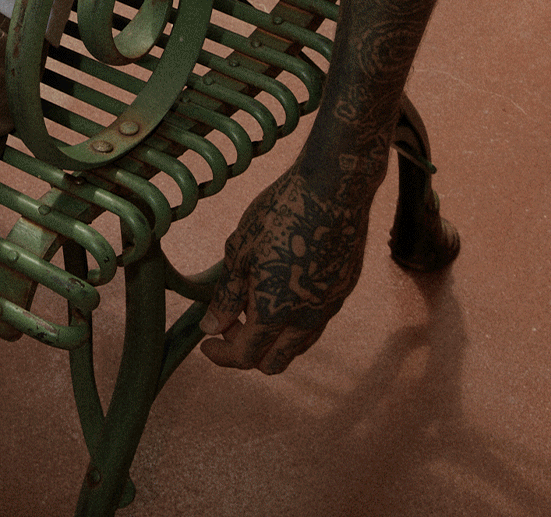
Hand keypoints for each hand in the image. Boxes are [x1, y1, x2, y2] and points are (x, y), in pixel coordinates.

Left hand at [198, 162, 376, 374]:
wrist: (333, 188)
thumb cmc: (281, 213)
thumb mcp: (241, 249)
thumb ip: (227, 294)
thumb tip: (212, 326)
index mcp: (275, 311)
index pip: (246, 356)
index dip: (222, 355)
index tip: (207, 343)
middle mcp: (306, 319)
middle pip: (274, 362)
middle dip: (248, 351)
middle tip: (230, 320)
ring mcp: (329, 307)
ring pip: (297, 344)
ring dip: (273, 336)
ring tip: (255, 299)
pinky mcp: (343, 291)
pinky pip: (315, 321)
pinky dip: (294, 317)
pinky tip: (284, 284)